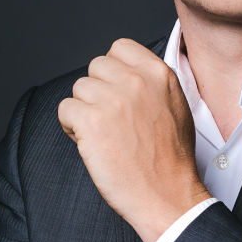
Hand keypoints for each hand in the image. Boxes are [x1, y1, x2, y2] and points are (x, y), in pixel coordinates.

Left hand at [58, 39, 210, 241]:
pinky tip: (90, 142)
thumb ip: (153, 84)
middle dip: (98, 91)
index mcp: (158, 74)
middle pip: (96, 67)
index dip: (113, 70)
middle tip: (109, 117)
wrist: (167, 194)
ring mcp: (112, 99)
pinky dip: (72, 127)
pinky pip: (65, 110)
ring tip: (102, 133)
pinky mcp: (91, 121)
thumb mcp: (177, 106)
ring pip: (78, 88)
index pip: (120, 48)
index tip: (115, 89)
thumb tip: (127, 74)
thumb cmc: (172, 158)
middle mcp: (135, 81)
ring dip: (84, 110)